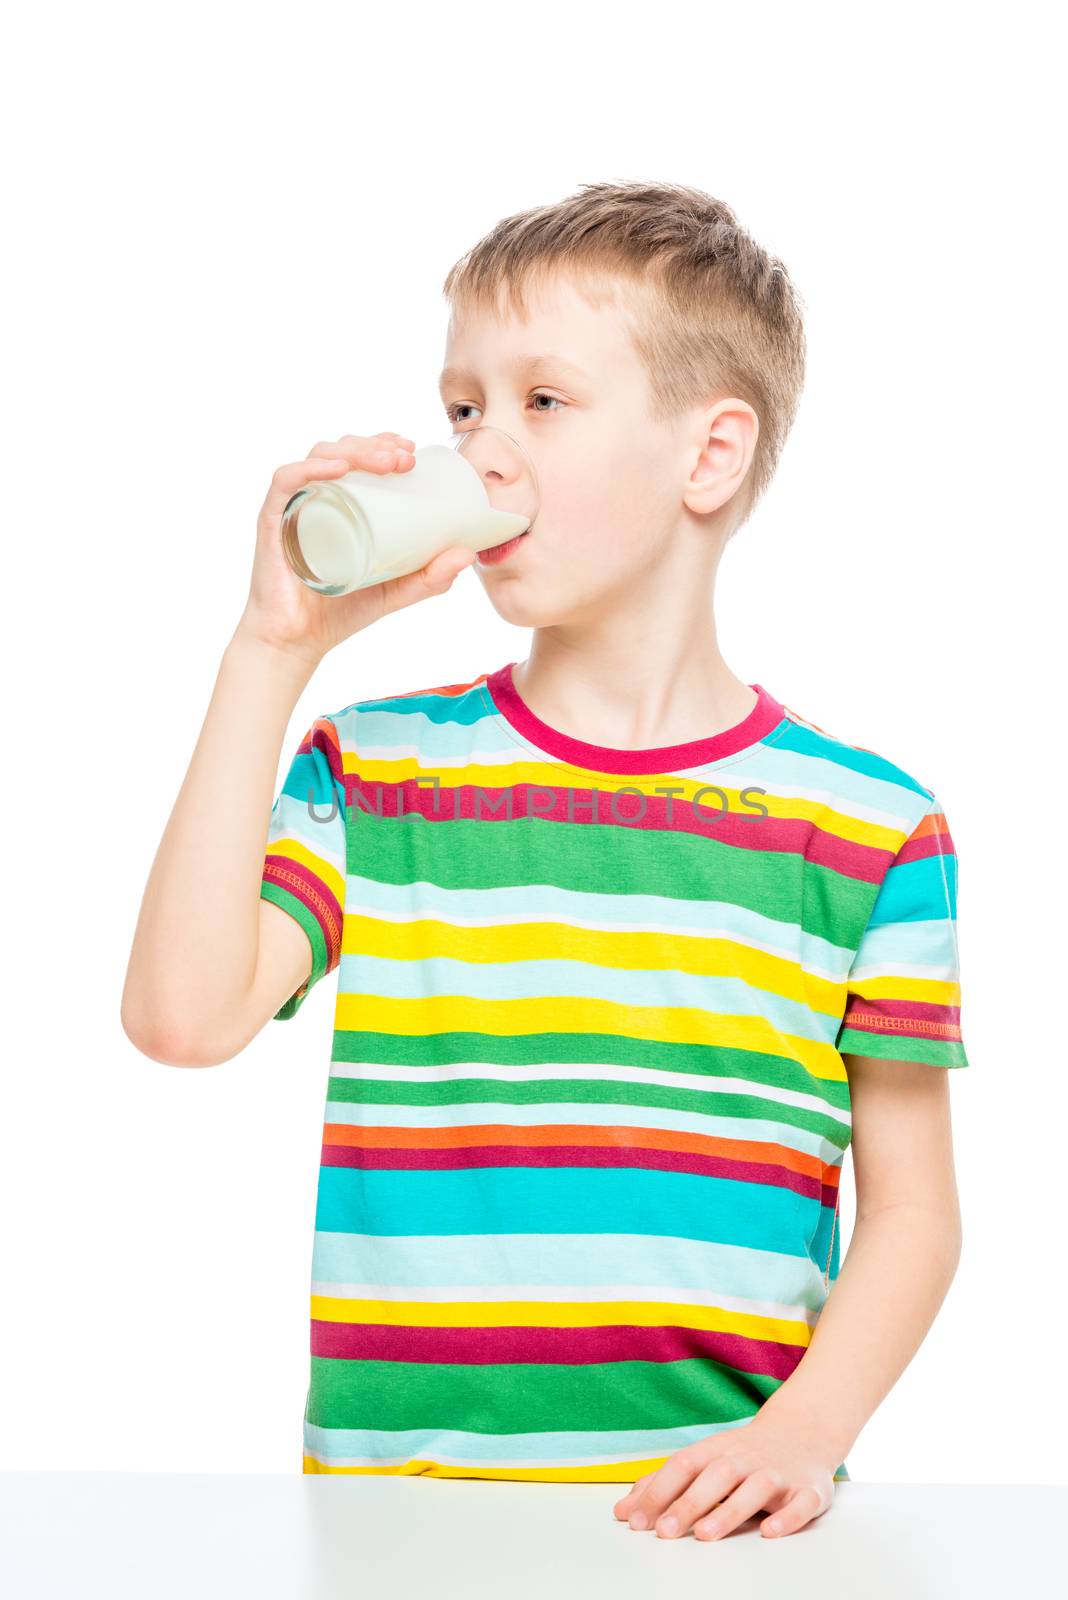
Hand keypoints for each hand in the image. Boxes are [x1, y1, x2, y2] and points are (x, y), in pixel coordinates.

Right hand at [237, 431, 476, 667]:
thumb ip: (431, 577)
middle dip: (377, 445)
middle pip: (342, 450)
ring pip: (319, 457)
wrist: (298, 641)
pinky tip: (339, 469)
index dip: (384, 443)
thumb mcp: (396, 590)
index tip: (413, 449)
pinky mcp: (273, 520)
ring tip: (387, 462)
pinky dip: (312, 468)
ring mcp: (293, 506)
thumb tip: (468, 554)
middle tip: (407, 458)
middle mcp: (316, 496)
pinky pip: (286, 481)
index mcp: (342, 503)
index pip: (359, 456)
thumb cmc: (342, 610)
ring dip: (355, 450)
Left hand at [611, 1411, 839, 1540]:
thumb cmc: (742, 1454)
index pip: (683, 1466)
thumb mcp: (703, 1460)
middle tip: (664, 1533)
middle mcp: (745, 1459)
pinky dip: (787, 1517)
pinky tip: (770, 1532)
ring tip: (704, 1535)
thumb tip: (623, 1512)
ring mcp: (778, 1474)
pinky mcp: (810, 1490)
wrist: (803, 1430)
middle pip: (715, 1476)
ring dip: (729, 1511)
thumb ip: (663, 1485)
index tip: (635, 1521)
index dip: (658, 1492)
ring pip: (755, 1489)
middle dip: (688, 1504)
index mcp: (716, 1451)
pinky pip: (801, 1503)